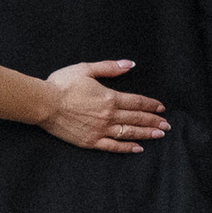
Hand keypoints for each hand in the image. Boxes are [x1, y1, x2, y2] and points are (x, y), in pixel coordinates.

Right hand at [41, 60, 171, 153]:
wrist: (44, 104)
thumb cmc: (62, 84)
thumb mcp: (86, 69)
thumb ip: (109, 68)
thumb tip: (129, 64)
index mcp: (109, 97)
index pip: (136, 102)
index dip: (150, 105)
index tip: (161, 108)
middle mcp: (109, 115)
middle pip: (136, 118)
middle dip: (153, 121)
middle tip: (167, 125)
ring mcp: (100, 130)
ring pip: (129, 132)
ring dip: (146, 133)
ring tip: (159, 135)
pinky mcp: (91, 141)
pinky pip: (113, 146)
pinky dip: (127, 148)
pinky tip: (138, 148)